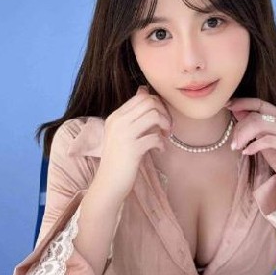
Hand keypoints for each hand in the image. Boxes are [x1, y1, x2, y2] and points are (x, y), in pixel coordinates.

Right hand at [93, 86, 171, 203]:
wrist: (108, 183)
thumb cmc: (119, 158)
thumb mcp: (121, 132)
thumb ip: (132, 115)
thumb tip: (144, 91)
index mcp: (115, 116)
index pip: (141, 96)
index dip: (157, 104)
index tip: (161, 117)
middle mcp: (118, 122)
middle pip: (149, 102)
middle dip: (164, 112)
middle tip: (167, 127)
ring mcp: (124, 135)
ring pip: (153, 115)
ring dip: (165, 125)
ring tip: (165, 137)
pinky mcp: (132, 149)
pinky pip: (155, 138)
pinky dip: (162, 144)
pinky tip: (160, 151)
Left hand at [228, 98, 275, 195]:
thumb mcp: (264, 140)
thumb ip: (254, 126)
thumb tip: (237, 111)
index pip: (260, 103)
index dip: (243, 103)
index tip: (227, 106)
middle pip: (257, 114)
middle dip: (240, 126)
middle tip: (233, 142)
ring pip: (260, 124)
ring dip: (243, 135)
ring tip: (237, 147)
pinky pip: (266, 140)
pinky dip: (253, 145)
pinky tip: (247, 152)